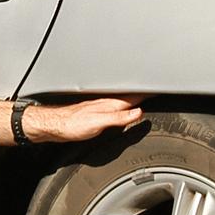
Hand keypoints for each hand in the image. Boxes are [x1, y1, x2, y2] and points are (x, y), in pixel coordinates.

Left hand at [25, 95, 146, 142]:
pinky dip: (123, 105)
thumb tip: (138, 113)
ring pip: (123, 100)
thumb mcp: (99, 123)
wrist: (55, 126)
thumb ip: (119, 117)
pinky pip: (115, 106)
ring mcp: (101, 107)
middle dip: (144, 92)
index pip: (135, 96)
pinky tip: (122, 107)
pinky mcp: (95, 112)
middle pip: (130, 96)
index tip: (160, 89)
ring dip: (134, 97)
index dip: (148, 92)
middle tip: (156, 89)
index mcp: (111, 104)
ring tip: (144, 95)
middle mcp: (107, 103)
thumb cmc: (72, 125)